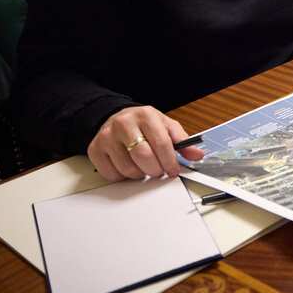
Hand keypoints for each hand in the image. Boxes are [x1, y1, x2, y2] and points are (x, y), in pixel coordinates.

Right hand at [87, 106, 203, 182]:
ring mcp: (107, 137)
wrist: (116, 118)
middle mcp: (124, 124)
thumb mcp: (165, 126)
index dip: (170, 161)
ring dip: (140, 174)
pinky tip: (128, 167)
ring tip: (143, 167)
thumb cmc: (143, 124)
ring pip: (128, 169)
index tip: (173, 170)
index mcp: (146, 115)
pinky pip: (112, 174)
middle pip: (144, 157)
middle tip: (159, 171)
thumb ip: (182, 141)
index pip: (161, 143)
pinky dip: (123, 177)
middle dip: (155, 170)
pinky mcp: (95, 150)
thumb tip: (197, 155)